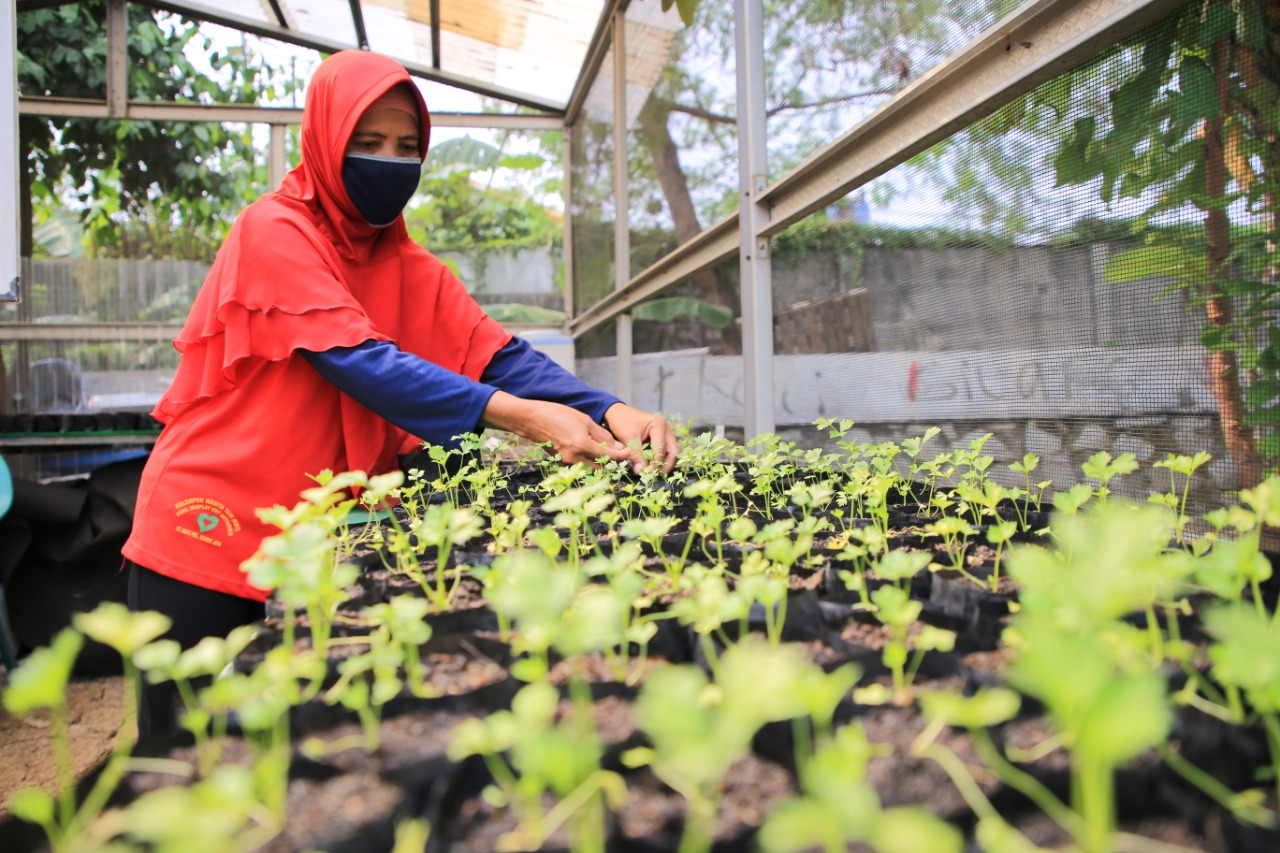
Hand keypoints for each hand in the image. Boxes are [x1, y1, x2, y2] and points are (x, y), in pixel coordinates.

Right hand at [481, 391, 631, 466]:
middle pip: (600, 467)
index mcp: (582, 446)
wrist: (531, 419)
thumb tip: (617, 447)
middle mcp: (574, 458)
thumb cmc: (557, 414)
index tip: (630, 453)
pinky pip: (579, 464)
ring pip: (589, 467)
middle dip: (611, 462)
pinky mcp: (560, 461)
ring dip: (599, 462)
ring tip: (606, 451)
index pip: (609, 457)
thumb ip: (602, 435)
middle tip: (619, 453)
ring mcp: (566, 462)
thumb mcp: (584, 420)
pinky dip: (587, 459)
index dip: (622, 456)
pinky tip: (589, 449)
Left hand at [602, 403, 679, 473]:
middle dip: (666, 465)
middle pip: (673, 451)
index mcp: (659, 425)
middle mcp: (666, 428)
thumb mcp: (628, 438)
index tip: (648, 475)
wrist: (616, 412)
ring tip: (654, 473)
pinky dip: (660, 459)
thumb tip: (641, 472)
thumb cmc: (621, 421)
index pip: (661, 449)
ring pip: (671, 452)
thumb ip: (635, 455)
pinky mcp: (661, 437)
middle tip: (655, 476)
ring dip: (664, 463)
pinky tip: (652, 466)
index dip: (656, 463)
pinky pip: (665, 451)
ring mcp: (665, 432)